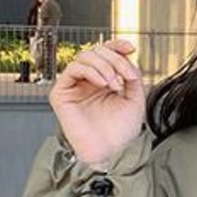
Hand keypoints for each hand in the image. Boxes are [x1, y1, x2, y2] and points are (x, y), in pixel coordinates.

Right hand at [49, 40, 146, 168]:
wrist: (112, 151)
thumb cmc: (121, 131)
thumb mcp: (135, 97)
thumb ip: (132, 74)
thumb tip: (127, 57)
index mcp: (103, 80)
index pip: (106, 53)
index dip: (116, 45)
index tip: (130, 48)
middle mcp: (88, 81)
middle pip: (96, 51)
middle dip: (114, 59)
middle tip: (124, 77)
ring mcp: (74, 86)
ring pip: (84, 57)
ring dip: (104, 66)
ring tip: (114, 84)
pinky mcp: (62, 94)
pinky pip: (72, 69)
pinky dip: (90, 71)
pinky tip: (103, 83)